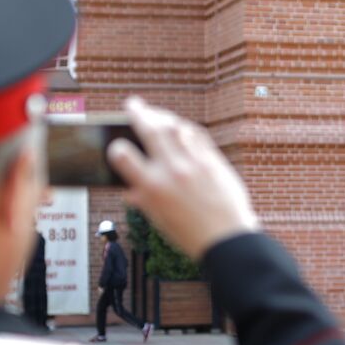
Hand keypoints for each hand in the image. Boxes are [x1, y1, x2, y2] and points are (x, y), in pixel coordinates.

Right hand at [107, 97, 260, 260]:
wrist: (227, 239)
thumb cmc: (190, 234)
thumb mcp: (159, 219)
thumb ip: (143, 199)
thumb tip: (128, 188)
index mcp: (151, 188)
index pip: (123, 155)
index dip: (116, 148)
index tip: (117, 146)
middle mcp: (172, 171)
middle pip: (151, 129)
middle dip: (139, 112)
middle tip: (133, 104)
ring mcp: (195, 163)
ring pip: (175, 126)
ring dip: (163, 115)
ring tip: (156, 114)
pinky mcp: (214, 161)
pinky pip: (196, 135)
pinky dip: (184, 127)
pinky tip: (179, 126)